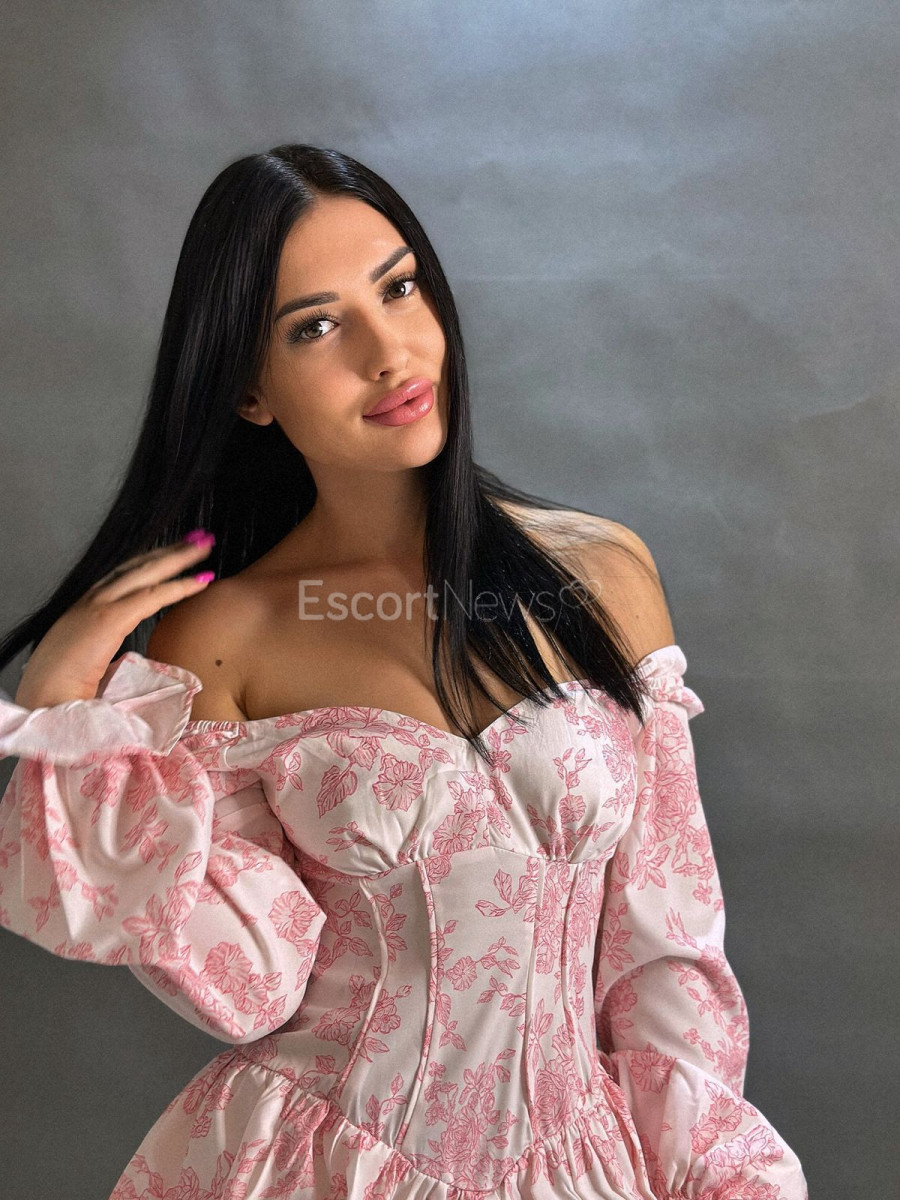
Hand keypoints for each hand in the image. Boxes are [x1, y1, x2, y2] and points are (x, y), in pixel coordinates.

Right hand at [14, 532, 216, 708]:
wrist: (43, 702)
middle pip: (137, 566)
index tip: (179, 553)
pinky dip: (178, 587)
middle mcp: (89, 599)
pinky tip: (201, 581)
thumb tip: (130, 659)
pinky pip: (150, 597)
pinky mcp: (107, 620)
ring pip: (145, 573)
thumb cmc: (64, 692)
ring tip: (206, 545)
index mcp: (85, 608)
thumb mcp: (89, 661)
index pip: (124, 575)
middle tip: (201, 538)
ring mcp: (96, 606)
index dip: (153, 562)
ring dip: (178, 558)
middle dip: (170, 550)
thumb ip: (108, 650)